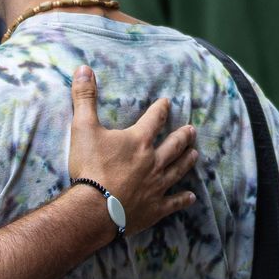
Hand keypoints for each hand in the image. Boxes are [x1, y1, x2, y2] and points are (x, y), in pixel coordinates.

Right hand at [69, 66, 198, 237]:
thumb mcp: (83, 128)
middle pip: (173, 145)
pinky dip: (182, 199)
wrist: (93, 209)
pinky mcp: (154, 208)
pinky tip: (191, 197)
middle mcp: (153, 161)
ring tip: (195, 154)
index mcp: (138, 141)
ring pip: (177, 170)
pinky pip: (173, 202)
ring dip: (186, 161)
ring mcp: (156, 186)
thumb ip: (85, 98)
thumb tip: (84, 69)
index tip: (167, 103)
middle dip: (183, 136)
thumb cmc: (90, 167)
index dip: (161, 109)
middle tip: (192, 130)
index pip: (154, 119)